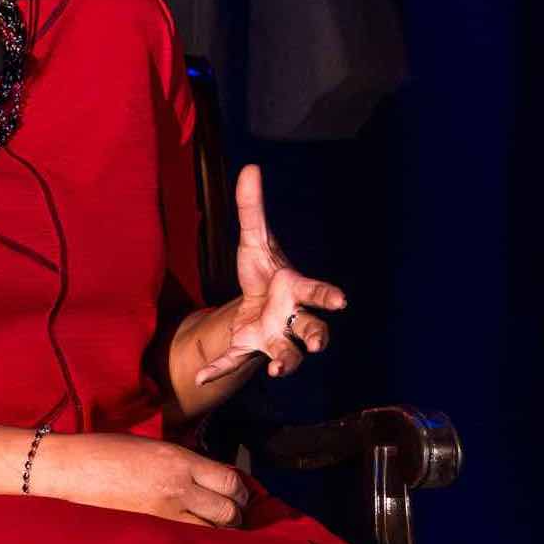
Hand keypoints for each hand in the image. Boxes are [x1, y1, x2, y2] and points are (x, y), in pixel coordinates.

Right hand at [33, 431, 253, 527]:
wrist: (73, 467)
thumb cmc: (109, 451)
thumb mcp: (154, 447)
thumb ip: (185, 463)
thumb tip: (211, 478)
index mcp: (180, 459)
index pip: (231, 480)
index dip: (242, 492)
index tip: (239, 495)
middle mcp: (179, 484)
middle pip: (229, 509)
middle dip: (237, 514)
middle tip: (233, 516)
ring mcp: (165, 510)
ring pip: (213, 530)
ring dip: (219, 531)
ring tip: (215, 530)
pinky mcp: (151, 528)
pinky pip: (188, 539)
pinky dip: (198, 540)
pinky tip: (194, 540)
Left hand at [190, 166, 348, 389]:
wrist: (253, 302)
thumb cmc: (263, 272)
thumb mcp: (253, 238)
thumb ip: (252, 208)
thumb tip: (250, 168)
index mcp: (295, 289)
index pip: (316, 291)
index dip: (328, 295)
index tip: (341, 301)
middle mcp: (290, 317)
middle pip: (312, 330)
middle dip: (318, 336)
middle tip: (319, 344)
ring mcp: (272, 336)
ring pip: (288, 353)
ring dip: (287, 361)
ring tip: (279, 367)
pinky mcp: (249, 348)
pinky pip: (236, 362)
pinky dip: (220, 369)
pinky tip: (203, 376)